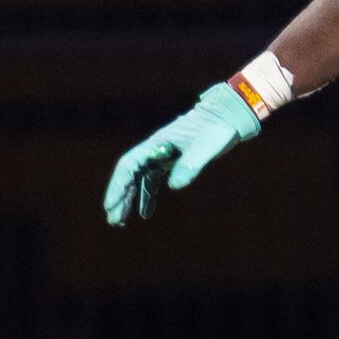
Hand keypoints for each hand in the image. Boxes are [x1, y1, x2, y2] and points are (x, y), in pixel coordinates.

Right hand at [103, 83, 262, 225]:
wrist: (227, 117)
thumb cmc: (217, 128)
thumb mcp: (207, 145)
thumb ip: (191, 164)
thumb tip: (174, 186)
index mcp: (157, 144)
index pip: (129, 165)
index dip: (118, 185)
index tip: (111, 204)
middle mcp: (154, 150)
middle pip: (129, 175)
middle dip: (119, 197)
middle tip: (113, 219)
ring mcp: (161, 156)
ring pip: (138, 180)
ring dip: (129, 199)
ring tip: (120, 221)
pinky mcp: (170, 162)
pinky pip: (152, 181)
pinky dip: (146, 196)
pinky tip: (145, 212)